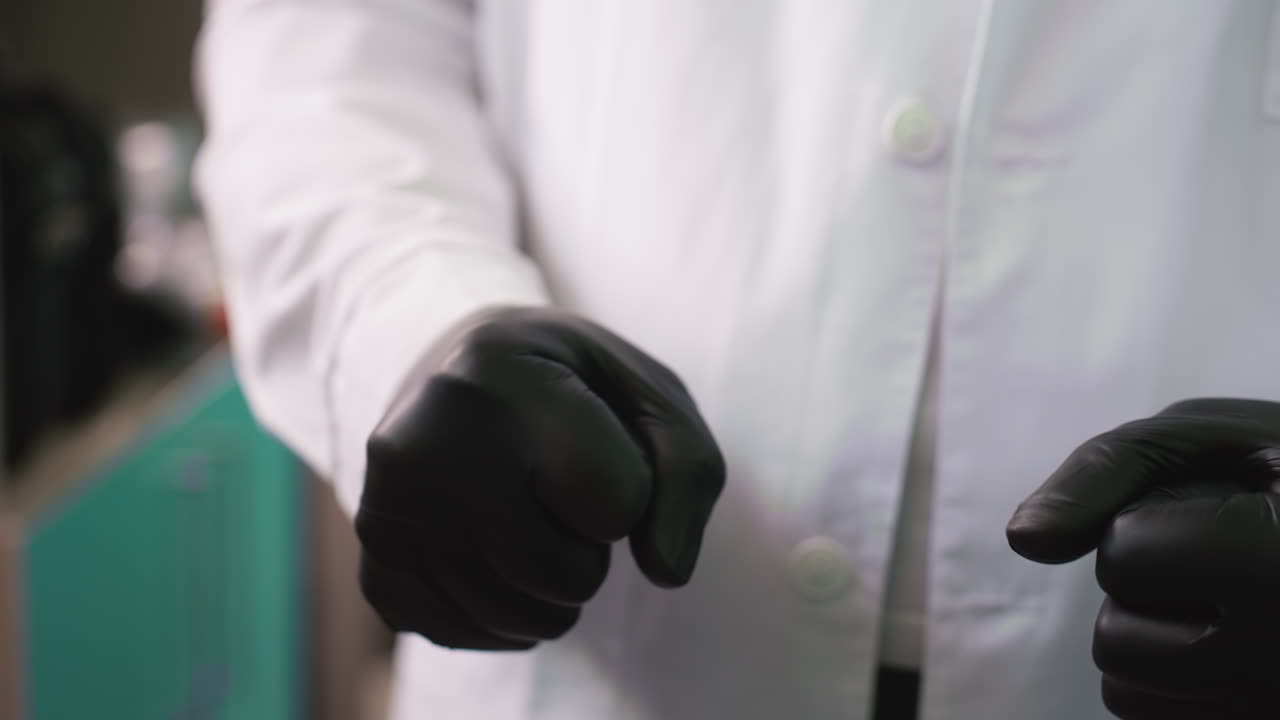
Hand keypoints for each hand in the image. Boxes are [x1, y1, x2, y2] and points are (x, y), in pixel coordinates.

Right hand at [355, 307, 724, 649]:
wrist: (456, 373)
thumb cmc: (572, 386)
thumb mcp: (647, 395)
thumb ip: (688, 473)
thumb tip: (667, 572)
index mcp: (495, 374)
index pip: (619, 501)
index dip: (632, 487)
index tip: (595, 443)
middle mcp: (422, 442)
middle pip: (571, 577)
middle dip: (591, 545)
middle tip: (558, 487)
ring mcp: (386, 511)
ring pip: (527, 619)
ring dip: (554, 586)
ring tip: (529, 515)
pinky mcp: (376, 568)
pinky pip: (476, 638)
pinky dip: (506, 610)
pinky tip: (492, 547)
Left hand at [1007, 399, 1279, 718]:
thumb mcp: (1211, 438)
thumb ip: (1104, 470)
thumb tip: (1024, 538)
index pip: (1122, 555)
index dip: (1151, 520)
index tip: (1231, 511)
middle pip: (1114, 636)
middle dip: (1152, 585)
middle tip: (1235, 560)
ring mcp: (1273, 708)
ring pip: (1122, 687)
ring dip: (1158, 634)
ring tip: (1238, 601)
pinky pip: (1145, 715)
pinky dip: (1171, 680)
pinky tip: (1234, 642)